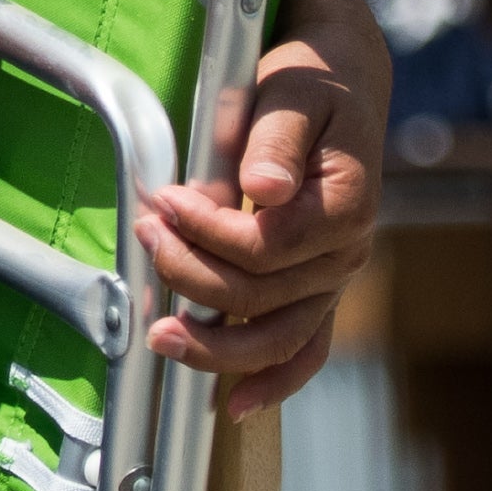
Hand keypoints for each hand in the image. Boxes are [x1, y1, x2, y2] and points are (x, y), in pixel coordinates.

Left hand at [141, 34, 380, 419]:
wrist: (342, 86)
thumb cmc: (310, 85)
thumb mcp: (291, 92)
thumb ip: (273, 141)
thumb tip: (263, 189)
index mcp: (346, 205)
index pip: (264, 246)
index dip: (205, 232)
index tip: (164, 200)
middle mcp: (347, 253)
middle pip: (259, 295)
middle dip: (190, 273)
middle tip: (143, 232)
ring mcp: (333, 279)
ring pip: (275, 336)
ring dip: (213, 346)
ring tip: (156, 335)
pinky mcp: (318, 290)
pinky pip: (304, 350)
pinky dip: (273, 381)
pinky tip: (233, 405)